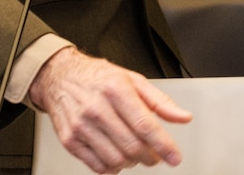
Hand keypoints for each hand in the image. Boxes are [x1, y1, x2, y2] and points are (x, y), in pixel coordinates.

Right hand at [29, 46, 191, 172]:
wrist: (60, 77)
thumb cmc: (99, 78)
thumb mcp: (134, 80)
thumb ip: (160, 102)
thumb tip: (183, 117)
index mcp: (116, 90)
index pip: (144, 125)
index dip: (163, 145)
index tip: (174, 157)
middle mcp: (97, 108)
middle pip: (132, 146)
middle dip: (150, 157)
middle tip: (155, 155)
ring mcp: (81, 126)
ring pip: (116, 160)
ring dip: (132, 163)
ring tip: (135, 153)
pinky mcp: (70, 141)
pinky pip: (97, 166)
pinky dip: (112, 168)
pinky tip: (117, 156)